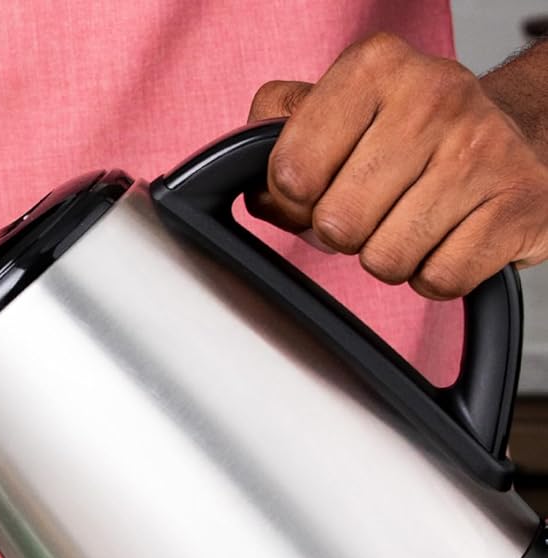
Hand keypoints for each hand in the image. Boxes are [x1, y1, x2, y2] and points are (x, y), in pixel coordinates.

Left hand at [248, 32, 547, 297]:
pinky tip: (452, 233)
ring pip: (383, 260)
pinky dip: (436, 273)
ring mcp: (484, 150)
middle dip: (346, 233)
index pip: (289, 174)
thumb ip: (277, 132)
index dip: (293, 200)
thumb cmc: (417, 132)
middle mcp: (435, 96)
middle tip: (378, 204)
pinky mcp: (518, 205)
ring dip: (391, 255)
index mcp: (375, 67)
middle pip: (336, 225)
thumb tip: (247, 180)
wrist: (525, 133)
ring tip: (417, 216)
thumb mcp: (342, 107)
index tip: (321, 186)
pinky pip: (436, 280)